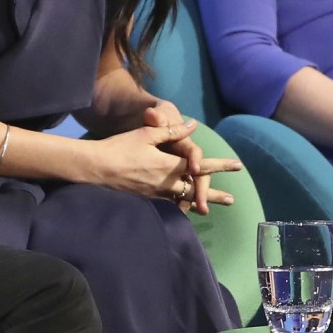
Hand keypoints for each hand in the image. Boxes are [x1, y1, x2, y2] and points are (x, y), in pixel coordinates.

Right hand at [95, 118, 240, 212]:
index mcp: (168, 165)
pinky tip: (182, 208)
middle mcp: (165, 183)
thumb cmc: (120, 148)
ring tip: (210, 208)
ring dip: (198, 202)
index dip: (220, 165)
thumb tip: (192, 124)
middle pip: (195, 188)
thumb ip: (171, 130)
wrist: (96, 168)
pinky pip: (167, 204)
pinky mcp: (145, 199)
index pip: (200, 165)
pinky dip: (178, 205)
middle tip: (231, 200)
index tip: (237, 165)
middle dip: (214, 194)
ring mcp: (155, 194)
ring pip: (183, 199)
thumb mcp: (147, 134)